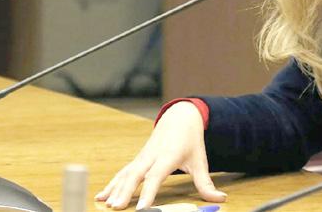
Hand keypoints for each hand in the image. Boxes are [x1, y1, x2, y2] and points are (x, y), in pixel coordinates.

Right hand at [94, 101, 226, 209]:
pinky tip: (100, 196)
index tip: (142, 208)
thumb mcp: (200, 160)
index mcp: (168, 156)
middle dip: (124, 191)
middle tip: (116, 208)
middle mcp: (152, 156)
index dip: (148, 192)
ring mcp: (142, 157)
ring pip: (125, 173)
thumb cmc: (191, 140)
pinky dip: (111, 183)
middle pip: (135, 174)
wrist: (180, 118)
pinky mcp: (137, 159)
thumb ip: (206, 183)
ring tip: (105, 204)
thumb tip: (220, 199)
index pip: (156, 176)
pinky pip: (122, 172)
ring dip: (114, 188)